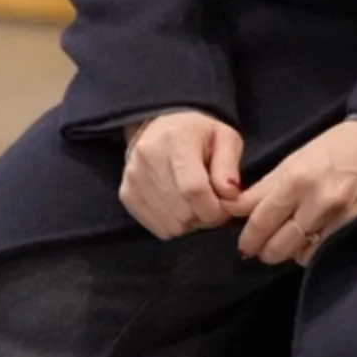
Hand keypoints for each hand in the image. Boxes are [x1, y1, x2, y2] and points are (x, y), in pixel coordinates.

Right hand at [120, 112, 243, 238]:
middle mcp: (148, 157)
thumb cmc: (199, 134)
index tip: (225, 209)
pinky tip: (180, 207)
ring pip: (171, 225)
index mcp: (175, 139)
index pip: (194, 189)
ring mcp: (133, 177)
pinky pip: (157, 227)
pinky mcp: (127, 194)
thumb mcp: (224, 138)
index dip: (214, 209)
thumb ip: (229, 166)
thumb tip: (230, 196)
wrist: (161, 128)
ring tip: (196, 204)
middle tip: (212, 205)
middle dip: (205, 217)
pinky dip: (174, 225)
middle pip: (183, 212)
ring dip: (190, 223)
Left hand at [232, 120, 356, 267]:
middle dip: (265, 250)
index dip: (248, 238)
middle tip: (262, 248)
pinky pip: (323, 251)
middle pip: (278, 245)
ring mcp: (339, 216)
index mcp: (296, 179)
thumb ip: (264, 188)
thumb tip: (234, 209)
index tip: (244, 244)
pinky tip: (311, 239)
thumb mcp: (294, 160)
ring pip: (300, 254)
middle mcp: (316, 200)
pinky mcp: (356, 226)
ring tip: (289, 241)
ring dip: (290, 252)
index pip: (260, 220)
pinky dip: (312, 251)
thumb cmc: (333, 148)